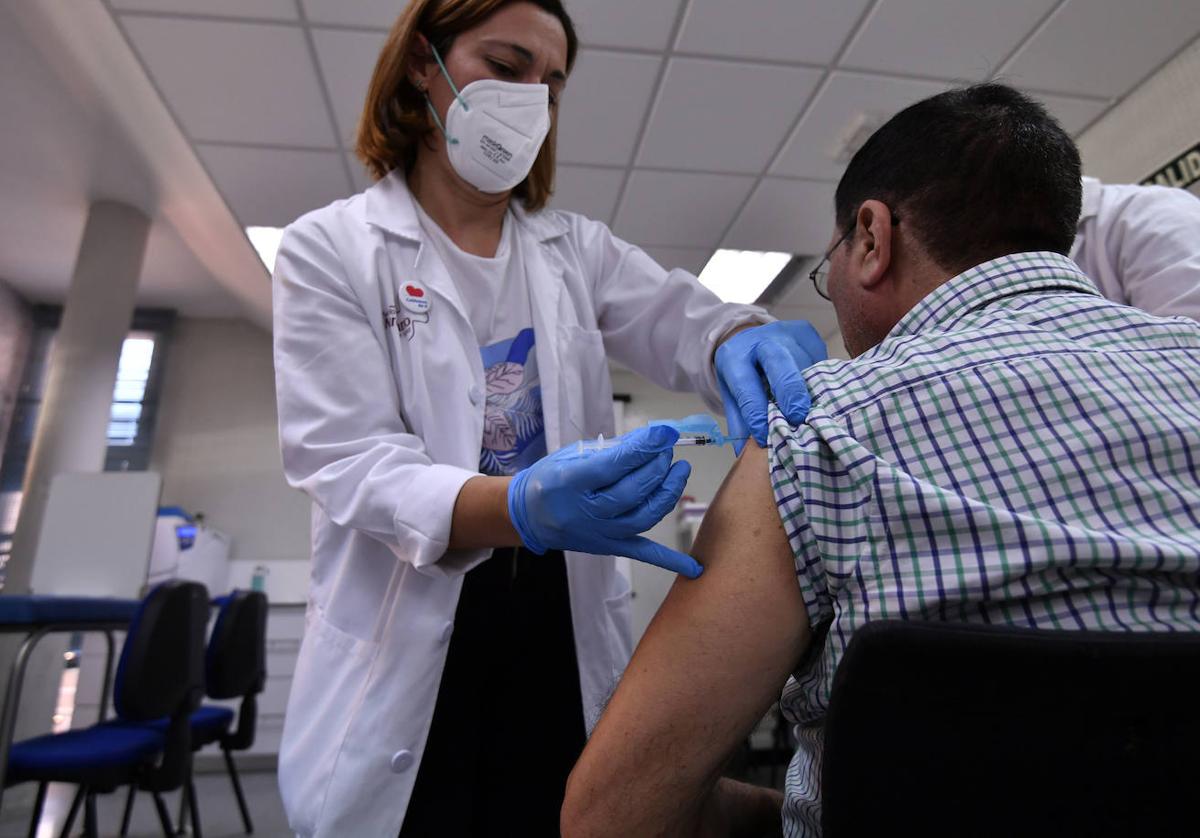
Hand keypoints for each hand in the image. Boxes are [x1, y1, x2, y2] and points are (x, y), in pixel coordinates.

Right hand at [507, 425, 701, 577]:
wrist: (529, 515)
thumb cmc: (551, 478)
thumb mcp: (572, 455)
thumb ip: (613, 449)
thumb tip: (652, 439)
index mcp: (570, 482)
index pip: (615, 465)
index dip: (644, 448)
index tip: (664, 433)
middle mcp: (585, 512)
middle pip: (633, 491)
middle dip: (657, 466)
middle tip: (667, 450)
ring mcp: (599, 534)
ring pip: (643, 517)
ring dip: (668, 493)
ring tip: (680, 470)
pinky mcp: (609, 547)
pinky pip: (642, 553)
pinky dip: (670, 561)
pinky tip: (694, 568)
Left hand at [715, 321, 825, 452]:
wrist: (750, 338)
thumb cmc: (742, 372)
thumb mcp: (732, 393)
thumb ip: (740, 421)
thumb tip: (746, 453)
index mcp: (734, 356)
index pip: (745, 385)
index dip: (755, 413)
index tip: (764, 436)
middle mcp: (760, 340)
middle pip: (778, 363)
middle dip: (790, 392)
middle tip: (798, 418)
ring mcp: (786, 333)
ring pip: (804, 363)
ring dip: (811, 390)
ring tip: (814, 413)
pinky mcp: (807, 333)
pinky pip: (819, 359)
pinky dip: (820, 379)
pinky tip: (818, 392)